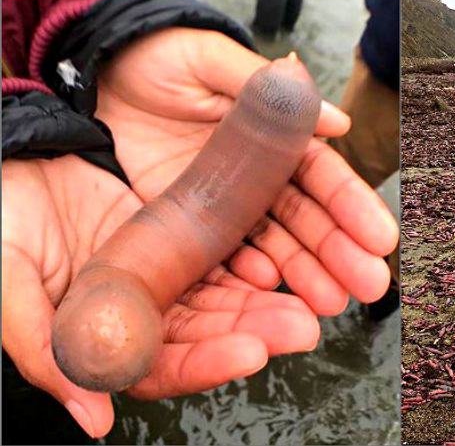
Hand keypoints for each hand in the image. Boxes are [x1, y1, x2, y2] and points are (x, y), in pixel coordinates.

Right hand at [1, 156, 320, 437]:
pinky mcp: (181, 236)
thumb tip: (94, 419)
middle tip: (299, 328)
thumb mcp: (9, 279)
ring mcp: (164, 273)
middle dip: (254, 332)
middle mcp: (140, 309)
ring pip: (225, 298)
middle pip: (206, 334)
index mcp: (100, 333)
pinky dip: (254, 260)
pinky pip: (226, 254)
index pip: (161, 366)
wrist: (18, 153)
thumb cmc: (5, 214)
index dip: (205, 364)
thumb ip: (45, 349)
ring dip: (266, 303)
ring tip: (308, 303)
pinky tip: (278, 263)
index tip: (248, 353)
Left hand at [96, 27, 398, 315]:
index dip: (352, 206)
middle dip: (341, 253)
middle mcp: (256, 178)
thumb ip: (264, 89)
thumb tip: (337, 120)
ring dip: (306, 276)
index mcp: (272, 138)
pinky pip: (224, 260)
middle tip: (369, 284)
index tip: (380, 237)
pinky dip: (249, 278)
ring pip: (275, 247)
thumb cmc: (152, 58)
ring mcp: (225, 208)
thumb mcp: (207, 59)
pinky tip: (269, 290)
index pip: (321, 175)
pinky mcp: (190, 230)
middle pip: (307, 220)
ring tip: (331, 303)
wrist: (91, 80)